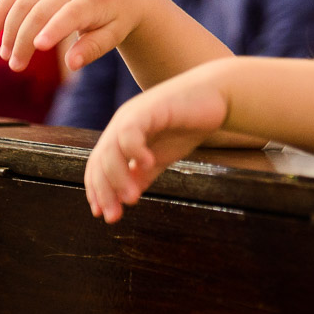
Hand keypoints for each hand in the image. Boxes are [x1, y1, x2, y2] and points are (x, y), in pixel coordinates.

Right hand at [0, 0, 150, 72]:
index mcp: (91, 1)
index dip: (52, 30)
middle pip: (39, 11)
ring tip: (6, 56)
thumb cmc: (119, 20)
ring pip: (23, 1)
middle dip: (24, 39)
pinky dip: (3, 7)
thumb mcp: (114, 36)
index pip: (69, 15)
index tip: (37, 48)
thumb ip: (93, 48)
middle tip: (16, 66)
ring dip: (10, 29)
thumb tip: (72, 65)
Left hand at [86, 65, 229, 222]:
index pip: (98, 166)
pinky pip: (130, 132)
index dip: (97, 190)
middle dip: (104, 191)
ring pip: (110, 150)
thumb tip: (126, 198)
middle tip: (114, 216)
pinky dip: (135, 151)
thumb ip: (143, 174)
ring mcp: (133, 115)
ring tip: (132, 198)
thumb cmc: (189, 124)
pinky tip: (149, 165)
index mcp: (121, 136)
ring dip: (117, 178)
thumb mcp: (161, 156)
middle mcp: (121, 125)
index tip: (103, 215)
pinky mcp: (148, 109)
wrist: (216, 96)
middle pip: (99, 161)